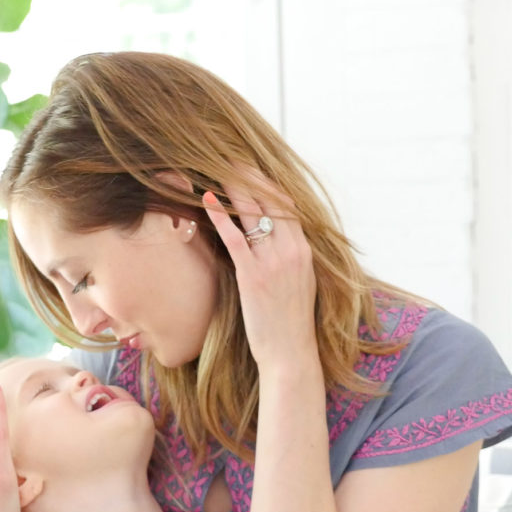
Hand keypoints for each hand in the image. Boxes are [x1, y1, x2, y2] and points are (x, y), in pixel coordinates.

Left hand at [201, 170, 317, 371]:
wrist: (290, 353)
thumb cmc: (292, 323)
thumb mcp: (302, 284)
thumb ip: (292, 258)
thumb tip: (278, 242)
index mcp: (304, 251)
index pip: (288, 205)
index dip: (269, 184)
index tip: (253, 169)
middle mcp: (291, 250)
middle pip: (270, 201)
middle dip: (250, 177)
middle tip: (232, 158)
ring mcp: (272, 262)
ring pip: (252, 213)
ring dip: (234, 188)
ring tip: (218, 169)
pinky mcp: (253, 275)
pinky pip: (235, 238)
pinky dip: (220, 216)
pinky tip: (207, 200)